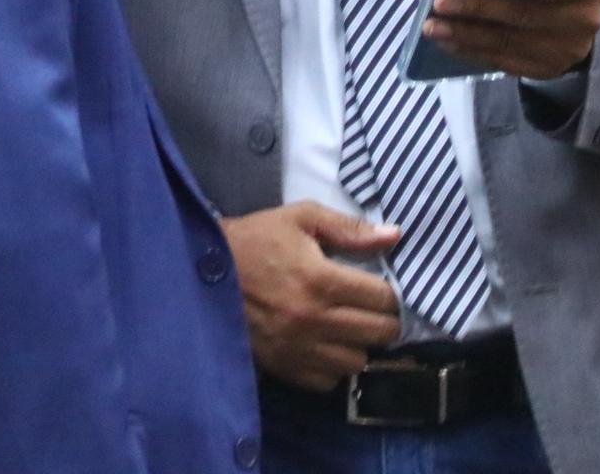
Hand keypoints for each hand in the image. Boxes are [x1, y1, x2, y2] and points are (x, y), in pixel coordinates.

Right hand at [223, 202, 402, 391]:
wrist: (205, 271)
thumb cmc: (256, 239)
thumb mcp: (300, 218)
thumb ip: (349, 228)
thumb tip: (394, 235)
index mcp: (321, 279)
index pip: (383, 299)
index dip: (392, 293)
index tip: (383, 288)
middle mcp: (314, 320)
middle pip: (378, 333)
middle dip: (385, 319)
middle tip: (373, 308)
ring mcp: (298, 348)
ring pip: (357, 362)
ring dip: (360, 345)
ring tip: (350, 327)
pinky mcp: (283, 367)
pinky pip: (328, 381)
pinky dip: (334, 366)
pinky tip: (327, 345)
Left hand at [423, 0, 599, 79]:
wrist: (576, 13)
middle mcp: (585, 18)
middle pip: (526, 14)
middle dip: (478, 7)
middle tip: (441, 2)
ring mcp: (568, 50)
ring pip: (509, 42)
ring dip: (465, 34)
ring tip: (432, 25)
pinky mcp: (548, 70)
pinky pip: (504, 62)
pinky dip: (471, 51)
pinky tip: (447, 41)